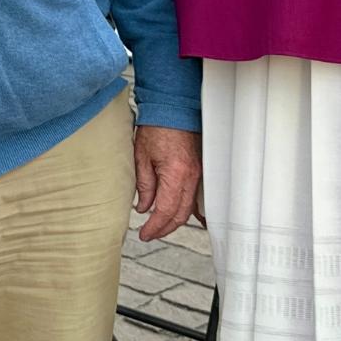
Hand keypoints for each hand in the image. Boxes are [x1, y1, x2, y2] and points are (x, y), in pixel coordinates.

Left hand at [132, 125, 200, 241]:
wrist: (174, 107)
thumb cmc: (156, 127)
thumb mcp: (141, 157)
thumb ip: (144, 185)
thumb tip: (144, 207)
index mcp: (175, 174)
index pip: (165, 211)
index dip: (154, 227)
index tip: (144, 234)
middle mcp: (191, 177)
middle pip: (180, 214)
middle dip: (165, 228)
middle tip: (150, 234)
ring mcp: (198, 174)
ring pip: (189, 207)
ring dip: (175, 220)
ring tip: (159, 226)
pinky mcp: (199, 170)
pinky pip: (194, 196)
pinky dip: (185, 208)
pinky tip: (176, 213)